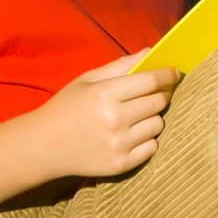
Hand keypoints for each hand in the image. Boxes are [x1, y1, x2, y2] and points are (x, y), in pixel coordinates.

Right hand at [33, 49, 180, 178]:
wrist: (42, 146)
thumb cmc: (67, 107)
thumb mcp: (88, 79)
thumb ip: (121, 65)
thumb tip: (151, 52)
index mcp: (105, 94)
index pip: (150, 81)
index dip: (167, 74)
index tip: (174, 73)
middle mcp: (114, 120)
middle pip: (158, 102)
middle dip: (161, 94)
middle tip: (154, 93)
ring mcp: (119, 144)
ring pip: (158, 124)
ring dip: (153, 117)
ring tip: (137, 116)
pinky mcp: (121, 164)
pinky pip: (152, 147)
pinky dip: (147, 139)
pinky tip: (132, 134)